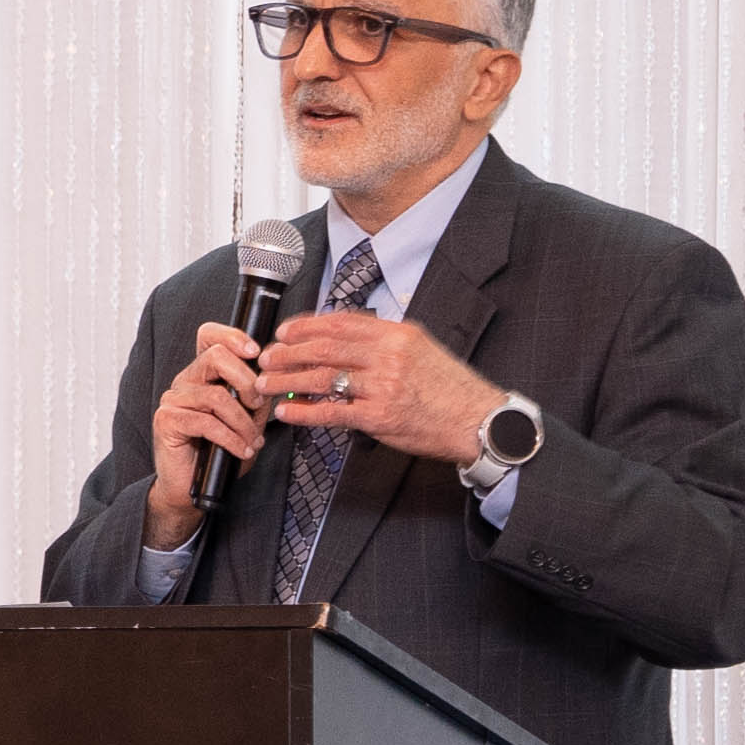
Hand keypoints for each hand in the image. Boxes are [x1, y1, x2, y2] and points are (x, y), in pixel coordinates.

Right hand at [144, 320, 268, 550]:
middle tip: (259, 405)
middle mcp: (185, 381)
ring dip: (242, 422)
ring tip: (252, 440)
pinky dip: (231, 438)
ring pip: (216, 395)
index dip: (232, 335)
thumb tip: (274, 374)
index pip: (209, 336)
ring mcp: (173, 400)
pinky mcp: (166, 420)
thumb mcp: (248, 420)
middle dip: (247, 381)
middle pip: (215, 356)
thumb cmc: (219, 453)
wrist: (192, 489)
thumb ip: (256, 397)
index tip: (256, 352)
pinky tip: (242, 450)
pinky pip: (206, 422)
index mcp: (203, 375)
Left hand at [253, 311, 505, 462]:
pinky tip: (286, 412)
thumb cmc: (449, 388)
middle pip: (325, 348)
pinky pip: (332, 413)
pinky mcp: (380, 417)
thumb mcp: (422, 349)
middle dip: (288, 352)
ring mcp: (384, 386)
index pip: (341, 322)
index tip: (284, 331)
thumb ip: (385, 341)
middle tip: (266, 357)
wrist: (479, 421)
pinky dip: (304, 413)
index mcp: (398, 334)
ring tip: (266, 384)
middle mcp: (389, 356)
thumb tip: (345, 336)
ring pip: (323, 379)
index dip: (306, 326)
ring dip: (287, 381)